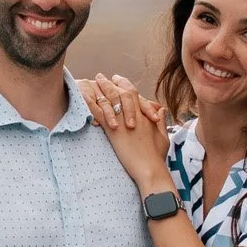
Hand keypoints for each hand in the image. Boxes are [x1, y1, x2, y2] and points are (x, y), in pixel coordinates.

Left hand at [79, 74, 171, 193]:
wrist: (150, 169)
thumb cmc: (157, 157)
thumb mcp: (163, 137)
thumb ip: (161, 122)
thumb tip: (161, 110)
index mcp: (144, 116)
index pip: (134, 94)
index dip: (125, 84)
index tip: (118, 79)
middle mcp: (134, 116)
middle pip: (120, 93)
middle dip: (110, 83)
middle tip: (101, 77)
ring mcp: (123, 123)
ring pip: (110, 100)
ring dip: (99, 90)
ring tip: (90, 82)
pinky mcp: (114, 132)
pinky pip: (100, 115)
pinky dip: (91, 105)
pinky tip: (83, 98)